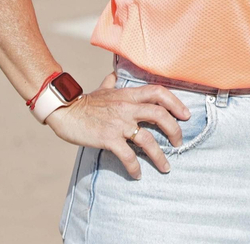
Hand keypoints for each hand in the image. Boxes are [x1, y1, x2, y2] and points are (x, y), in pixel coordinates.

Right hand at [44, 81, 191, 178]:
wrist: (65, 112)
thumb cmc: (84, 102)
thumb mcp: (101, 89)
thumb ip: (111, 82)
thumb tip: (114, 74)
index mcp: (128, 95)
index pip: (158, 92)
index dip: (175, 103)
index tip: (185, 115)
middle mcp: (127, 107)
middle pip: (160, 115)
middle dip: (174, 131)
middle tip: (179, 143)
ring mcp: (119, 124)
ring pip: (148, 140)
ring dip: (160, 156)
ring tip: (165, 167)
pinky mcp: (108, 139)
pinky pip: (128, 155)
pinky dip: (135, 167)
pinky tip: (138, 174)